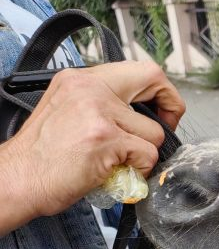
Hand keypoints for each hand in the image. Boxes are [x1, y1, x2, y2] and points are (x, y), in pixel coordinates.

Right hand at [0, 61, 185, 233]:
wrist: (18, 179)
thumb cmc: (44, 156)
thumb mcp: (71, 112)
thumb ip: (105, 105)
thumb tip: (143, 115)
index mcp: (82, 79)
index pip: (142, 70)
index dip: (162, 92)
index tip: (162, 114)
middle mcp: (89, 88)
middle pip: (155, 82)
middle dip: (170, 112)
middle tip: (161, 135)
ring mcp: (98, 112)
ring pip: (155, 132)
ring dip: (145, 154)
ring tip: (120, 162)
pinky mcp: (105, 138)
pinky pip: (148, 155)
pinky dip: (139, 170)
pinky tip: (117, 172)